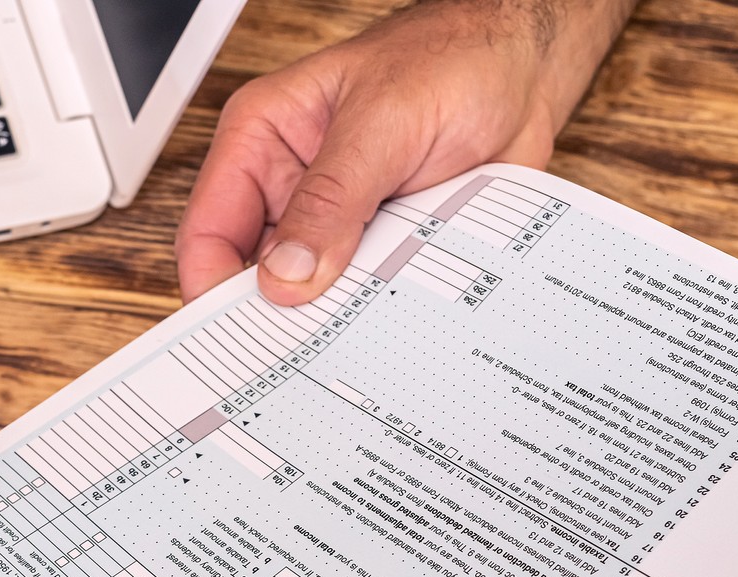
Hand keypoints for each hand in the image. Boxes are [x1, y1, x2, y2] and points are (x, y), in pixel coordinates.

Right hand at [177, 0, 616, 304]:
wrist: (528, 68)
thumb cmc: (452, 58)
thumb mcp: (383, 123)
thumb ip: (332, 200)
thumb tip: (287, 275)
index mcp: (262, 139)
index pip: (208, 231)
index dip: (213, 291)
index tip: (239, 338)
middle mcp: (290, 187)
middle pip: (254, 276)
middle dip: (275, 315)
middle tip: (296, 356)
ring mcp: (336, 224)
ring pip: (311, 297)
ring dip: (333, 320)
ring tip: (353, 339)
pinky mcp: (380, 247)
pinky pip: (365, 299)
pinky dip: (376, 317)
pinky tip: (391, 324)